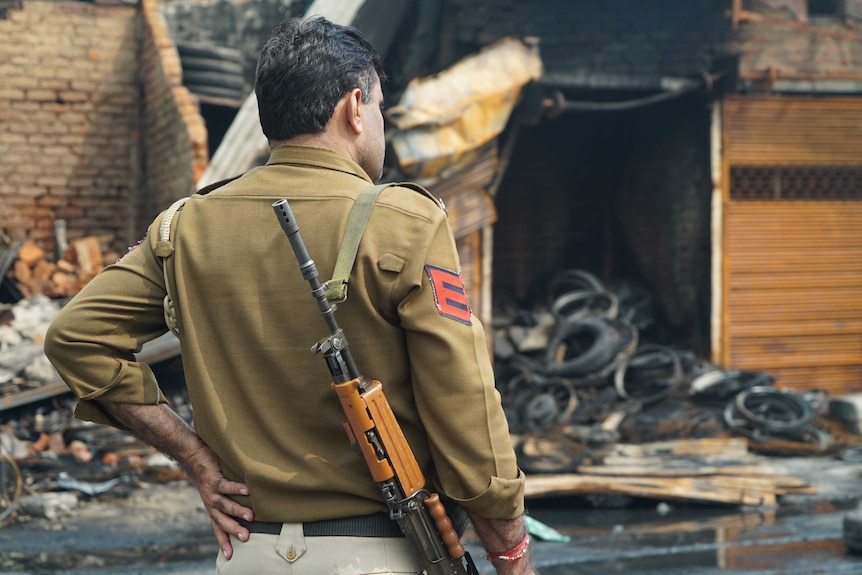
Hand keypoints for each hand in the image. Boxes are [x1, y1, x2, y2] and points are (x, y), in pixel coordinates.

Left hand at [183, 445, 253, 559]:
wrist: (193, 457)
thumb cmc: (210, 474)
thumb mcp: (218, 492)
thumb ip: (229, 500)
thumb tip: (248, 508)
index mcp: (212, 509)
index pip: (218, 529)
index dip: (223, 542)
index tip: (230, 556)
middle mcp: (210, 504)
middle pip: (222, 521)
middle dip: (234, 530)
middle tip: (246, 538)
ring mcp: (211, 493)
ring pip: (224, 505)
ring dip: (237, 511)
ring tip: (251, 516)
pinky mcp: (213, 479)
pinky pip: (225, 485)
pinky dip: (236, 488)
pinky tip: (248, 490)